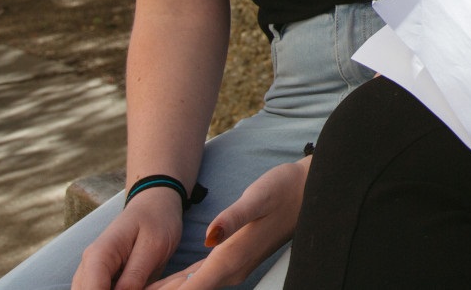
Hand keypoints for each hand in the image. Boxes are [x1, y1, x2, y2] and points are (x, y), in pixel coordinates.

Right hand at [71, 188, 181, 289]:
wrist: (154, 204)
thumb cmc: (157, 221)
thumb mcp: (154, 247)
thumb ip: (135, 276)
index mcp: (98, 257)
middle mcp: (86, 267)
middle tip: (141, 286)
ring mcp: (89, 274)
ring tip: (140, 284)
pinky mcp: (98, 279)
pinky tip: (137, 286)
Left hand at [145, 158, 309, 288]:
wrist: (309, 192)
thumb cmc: (284, 191)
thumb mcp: (257, 198)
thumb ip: (233, 218)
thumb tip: (210, 236)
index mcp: (230, 259)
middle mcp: (229, 271)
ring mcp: (231, 268)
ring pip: (188, 289)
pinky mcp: (231, 261)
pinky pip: (197, 280)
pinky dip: (176, 285)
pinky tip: (161, 285)